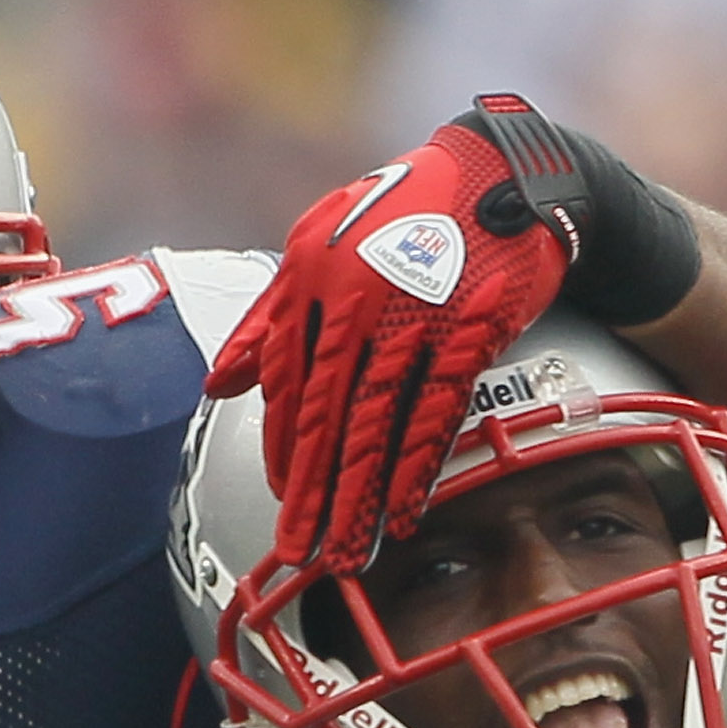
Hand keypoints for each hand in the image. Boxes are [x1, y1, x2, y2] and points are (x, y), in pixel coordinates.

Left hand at [209, 97, 701, 571]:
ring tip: (350, 553)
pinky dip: (417, 468)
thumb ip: (271, 314)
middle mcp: (356, 294)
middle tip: (299, 551)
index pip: (290, 380)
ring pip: (377, 423)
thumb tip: (218, 383)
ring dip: (361, 497)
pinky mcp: (470, 326)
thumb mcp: (324, 241)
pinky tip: (405, 514)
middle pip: (328, 413)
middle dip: (313, 491)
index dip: (286, 445)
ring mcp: (414, 312)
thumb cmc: (409, 212)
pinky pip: (436, 412)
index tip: (284, 496)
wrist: (507, 174)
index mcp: (312, 273)